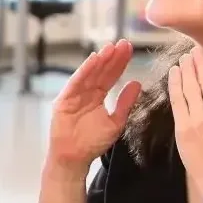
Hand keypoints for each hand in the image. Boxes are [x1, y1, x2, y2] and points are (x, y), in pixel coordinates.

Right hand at [48, 40, 141, 171]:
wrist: (74, 158)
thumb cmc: (92, 143)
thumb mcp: (116, 121)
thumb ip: (125, 103)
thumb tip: (137, 83)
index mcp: (97, 97)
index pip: (110, 76)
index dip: (120, 63)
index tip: (129, 50)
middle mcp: (86, 93)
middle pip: (101, 71)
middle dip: (112, 57)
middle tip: (124, 43)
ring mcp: (74, 95)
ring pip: (89, 74)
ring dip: (100, 60)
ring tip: (111, 47)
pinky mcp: (64, 100)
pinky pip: (76, 82)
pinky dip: (84, 70)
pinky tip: (94, 59)